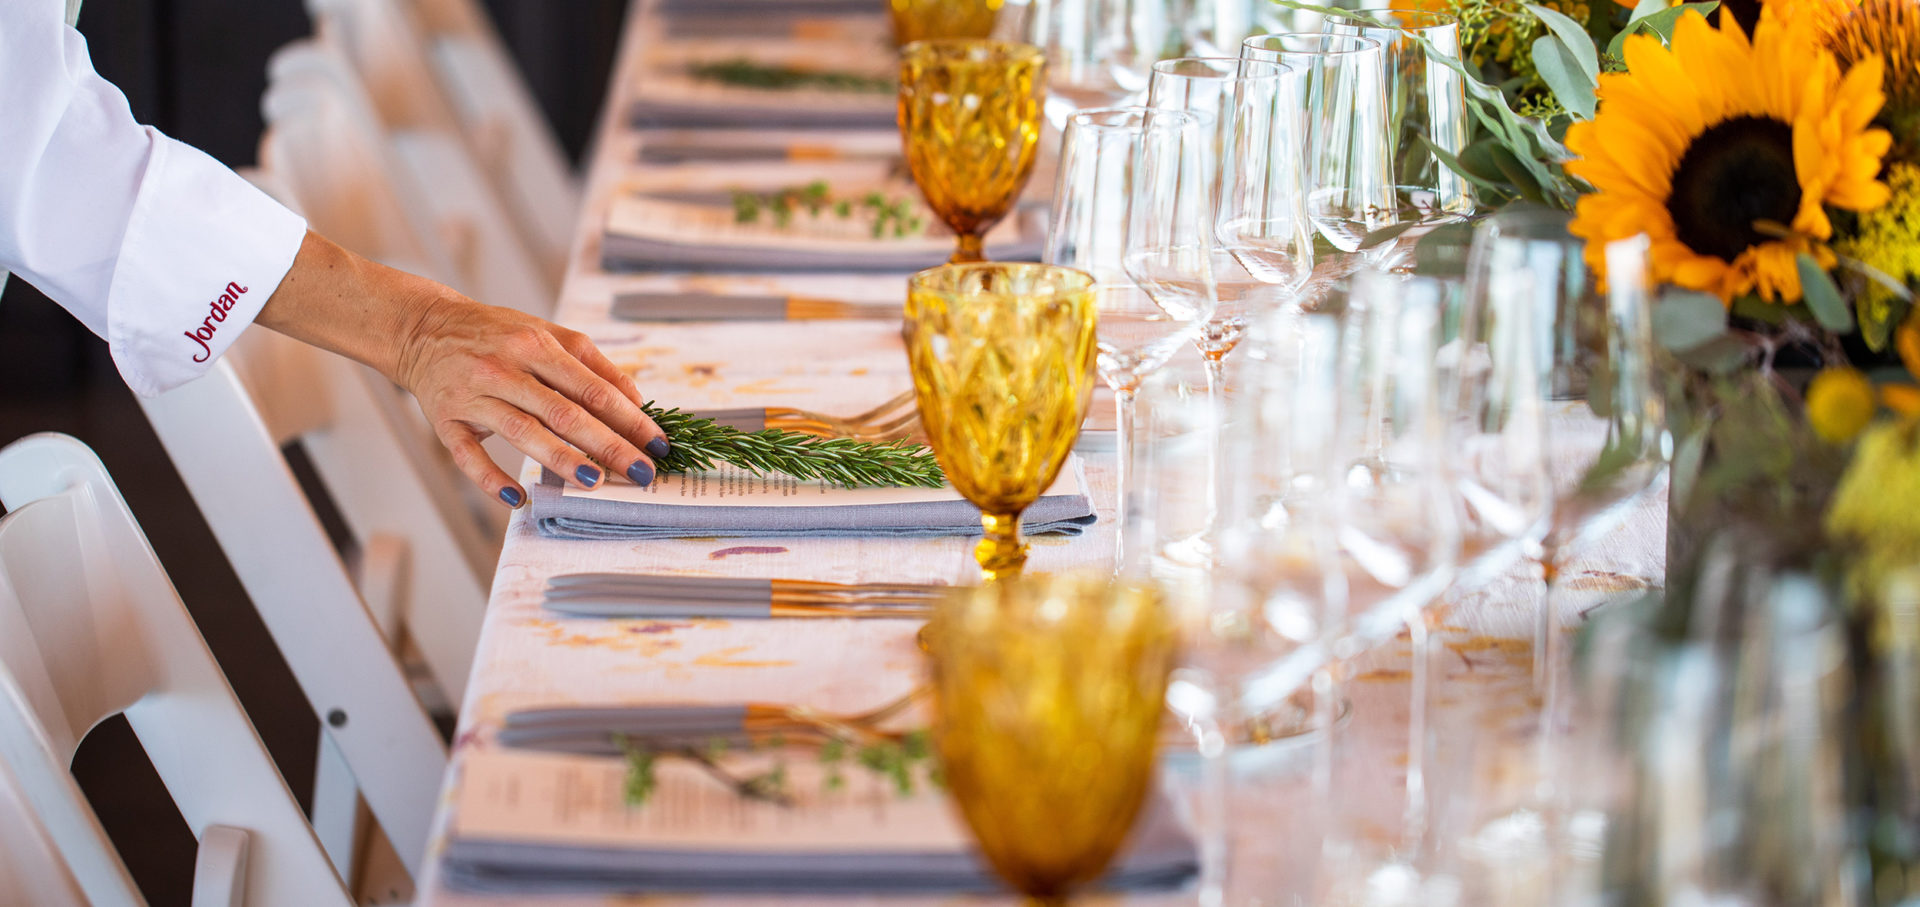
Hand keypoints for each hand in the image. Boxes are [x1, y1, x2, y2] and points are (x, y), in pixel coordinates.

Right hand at [257, 231, 665, 507]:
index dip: (630, 418)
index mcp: (535, 344)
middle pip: (565, 413)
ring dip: (560, 459)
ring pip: (522, 432)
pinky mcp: (445, 420)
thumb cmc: (497, 334)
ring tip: (594, 482)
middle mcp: (505, 368)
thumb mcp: (546, 333)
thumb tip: (637, 400)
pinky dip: (491, 478)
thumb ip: (592, 363)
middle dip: (608, 445)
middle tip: (640, 473)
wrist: (424, 327)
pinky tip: (518, 497)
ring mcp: (473, 395)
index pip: (593, 388)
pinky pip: (467, 455)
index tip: (658, 443)